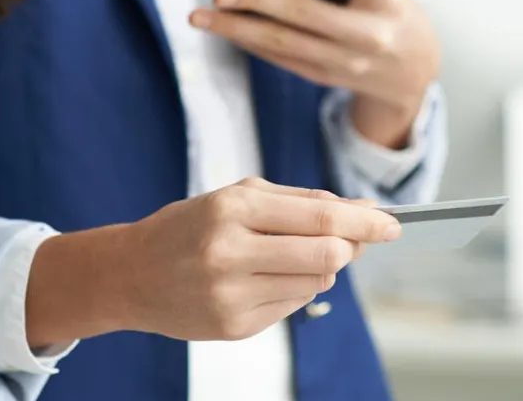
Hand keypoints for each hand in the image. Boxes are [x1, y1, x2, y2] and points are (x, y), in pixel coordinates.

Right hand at [24, 177, 400, 345]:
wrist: (129, 274)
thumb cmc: (189, 227)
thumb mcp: (237, 196)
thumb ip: (300, 202)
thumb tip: (361, 211)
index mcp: (234, 208)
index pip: (322, 218)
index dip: (366, 222)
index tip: (393, 223)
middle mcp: (231, 251)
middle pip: (327, 255)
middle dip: (351, 247)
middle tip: (356, 240)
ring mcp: (231, 294)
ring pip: (315, 283)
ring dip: (321, 267)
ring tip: (293, 255)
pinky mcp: (232, 327)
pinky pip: (292, 306)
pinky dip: (295, 289)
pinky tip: (268, 278)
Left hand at [189, 0, 440, 145]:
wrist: (413, 72)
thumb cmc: (390, 11)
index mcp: (388, 2)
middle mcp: (368, 37)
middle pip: (306, 15)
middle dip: (259, 1)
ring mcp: (346, 63)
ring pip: (283, 43)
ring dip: (237, 30)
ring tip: (201, 17)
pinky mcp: (326, 77)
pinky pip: (281, 58)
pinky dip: (251, 42)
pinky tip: (226, 28)